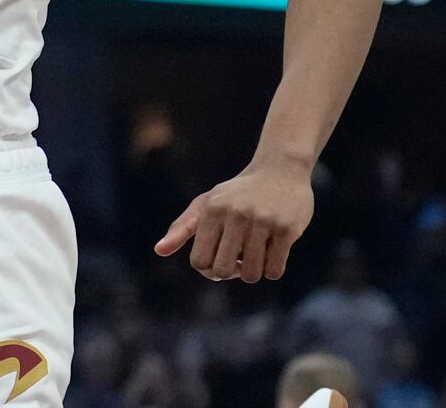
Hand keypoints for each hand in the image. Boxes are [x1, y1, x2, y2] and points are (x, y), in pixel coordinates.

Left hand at [154, 158, 313, 281]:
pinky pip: (274, 270)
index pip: (199, 261)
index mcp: (212, 210)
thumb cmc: (237, 194)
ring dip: (253, 273)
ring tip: (255, 255)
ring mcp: (263, 221)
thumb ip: (181, 227)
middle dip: (230, 273)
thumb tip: (158, 251)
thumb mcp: (206, 204)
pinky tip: (272, 252)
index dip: (208, 270)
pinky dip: (271, 270)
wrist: (281, 171)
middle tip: (238, 261)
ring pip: (252, 274)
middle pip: (223, 270)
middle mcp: (236, 215)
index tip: (218, 260)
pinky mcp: (287, 229)